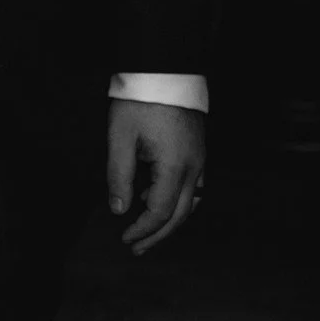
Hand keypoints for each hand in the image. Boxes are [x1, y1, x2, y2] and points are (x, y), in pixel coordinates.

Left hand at [107, 99, 206, 254]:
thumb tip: (119, 209)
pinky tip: (157, 200)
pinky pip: (194, 186)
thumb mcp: (120, 137)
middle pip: (180, 214)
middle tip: (136, 249)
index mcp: (175, 166)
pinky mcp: (198, 151)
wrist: (165, 71)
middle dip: (157, 234)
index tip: (125, 238)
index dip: (143, 229)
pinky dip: (178, 200)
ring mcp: (200, 159)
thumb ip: (119, 175)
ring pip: (190, 202)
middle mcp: (194, 167)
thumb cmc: (139, 101)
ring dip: (170, 220)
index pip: (161, 211)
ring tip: (147, 231)